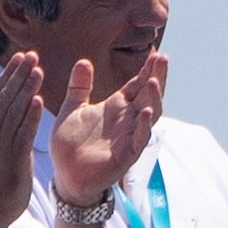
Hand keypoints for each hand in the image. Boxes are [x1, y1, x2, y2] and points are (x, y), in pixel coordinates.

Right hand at [0, 52, 52, 221]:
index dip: (9, 74)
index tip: (22, 57)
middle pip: (4, 96)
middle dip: (18, 74)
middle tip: (31, 55)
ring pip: (13, 110)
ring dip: (25, 88)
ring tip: (38, 69)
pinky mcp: (12, 157)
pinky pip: (22, 133)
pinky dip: (29, 116)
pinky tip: (38, 100)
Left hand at [46, 51, 169, 208]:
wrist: (66, 176)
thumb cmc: (70, 145)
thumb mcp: (73, 109)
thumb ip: (79, 87)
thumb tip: (84, 61)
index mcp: (116, 107)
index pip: (137, 84)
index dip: (146, 69)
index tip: (153, 51)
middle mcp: (128, 119)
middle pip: (149, 95)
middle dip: (157, 77)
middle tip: (161, 58)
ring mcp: (130, 136)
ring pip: (151, 114)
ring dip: (154, 98)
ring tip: (153, 81)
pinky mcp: (127, 154)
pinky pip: (140, 138)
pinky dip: (145, 125)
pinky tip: (146, 112)